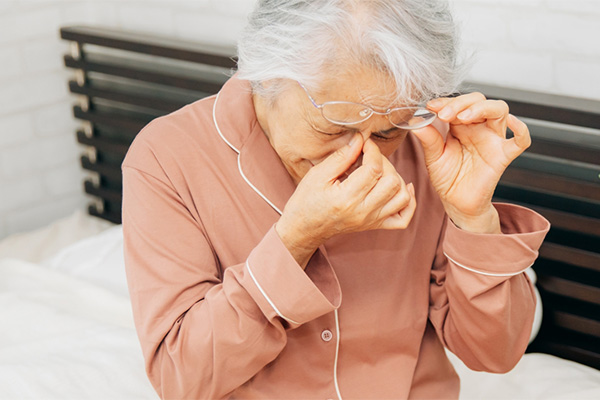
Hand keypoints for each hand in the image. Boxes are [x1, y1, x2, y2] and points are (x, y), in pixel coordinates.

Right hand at [276, 134, 416, 266]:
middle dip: (384, 162)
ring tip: (380, 172)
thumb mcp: (317, 174)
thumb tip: (360, 139)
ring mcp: (372, 220)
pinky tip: (402, 188)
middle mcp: (363, 212)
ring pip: (402, 197)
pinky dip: (408, 201)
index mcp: (347, 199)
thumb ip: (341, 156)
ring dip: (397, 178)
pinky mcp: (375, 225)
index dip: (373, 150)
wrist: (305, 228)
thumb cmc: (307, 200)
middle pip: (392, 181)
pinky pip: (403, 218)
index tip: (365, 144)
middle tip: (369, 157)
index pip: (374, 169)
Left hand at [412, 92, 530, 232]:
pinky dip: (521, 129)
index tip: (431, 107)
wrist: (455, 202)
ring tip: (462, 118)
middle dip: (461, 103)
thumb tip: (416, 119)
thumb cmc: (446, 177)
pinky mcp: (502, 156)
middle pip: (479, 100)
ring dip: (482, 108)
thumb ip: (428, 138)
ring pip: (499, 110)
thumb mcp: (433, 156)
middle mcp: (479, 128)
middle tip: (444, 114)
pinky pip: (520, 141)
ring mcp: (492, 140)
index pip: (459, 103)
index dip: (446, 101)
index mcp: (461, 125)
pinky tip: (512, 122)